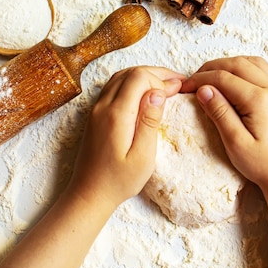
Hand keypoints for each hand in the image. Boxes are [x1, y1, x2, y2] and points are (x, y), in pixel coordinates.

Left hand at [68, 66, 183, 207]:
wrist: (89, 194)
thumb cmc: (119, 181)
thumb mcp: (143, 157)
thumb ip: (150, 121)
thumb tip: (158, 92)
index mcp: (116, 115)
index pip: (138, 78)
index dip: (161, 79)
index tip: (178, 89)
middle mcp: (103, 107)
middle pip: (129, 72)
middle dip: (155, 73)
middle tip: (178, 82)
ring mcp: (96, 109)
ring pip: (120, 77)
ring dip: (144, 76)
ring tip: (166, 84)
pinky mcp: (95, 115)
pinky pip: (113, 87)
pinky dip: (132, 83)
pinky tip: (145, 93)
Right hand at [180, 56, 267, 192]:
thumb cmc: (262, 165)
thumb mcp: (235, 142)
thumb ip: (219, 112)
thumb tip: (203, 89)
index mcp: (260, 100)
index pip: (223, 78)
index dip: (201, 79)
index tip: (185, 87)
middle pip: (237, 64)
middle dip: (212, 68)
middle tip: (194, 78)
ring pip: (252, 62)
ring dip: (230, 64)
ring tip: (212, 76)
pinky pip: (264, 69)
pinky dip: (246, 67)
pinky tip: (235, 77)